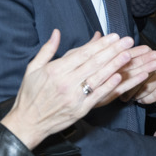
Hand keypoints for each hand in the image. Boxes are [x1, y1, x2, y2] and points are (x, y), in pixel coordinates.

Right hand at [1, 31, 138, 149]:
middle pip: (94, 63)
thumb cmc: (30, 94)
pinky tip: (119, 77)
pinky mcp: (80, 110)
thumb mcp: (33, 68)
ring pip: (98, 78)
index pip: (83, 54)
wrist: (27, 123)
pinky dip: (108, 86)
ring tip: (128, 55)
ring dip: (115, 65)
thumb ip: (47, 50)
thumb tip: (56, 32)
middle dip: (113, 50)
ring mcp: (74, 97)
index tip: (114, 36)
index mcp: (55, 70)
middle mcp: (66, 82)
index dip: (100, 44)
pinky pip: (97, 96)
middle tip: (127, 41)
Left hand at [118, 46, 155, 103]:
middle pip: (142, 76)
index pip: (134, 63)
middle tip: (123, 97)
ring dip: (139, 95)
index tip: (117, 84)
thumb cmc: (137, 66)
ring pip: (149, 87)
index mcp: (146, 51)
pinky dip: (148, 99)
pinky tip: (141, 100)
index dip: (124, 75)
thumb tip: (108, 66)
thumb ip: (120, 62)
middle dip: (132, 88)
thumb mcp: (128, 62)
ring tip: (131, 99)